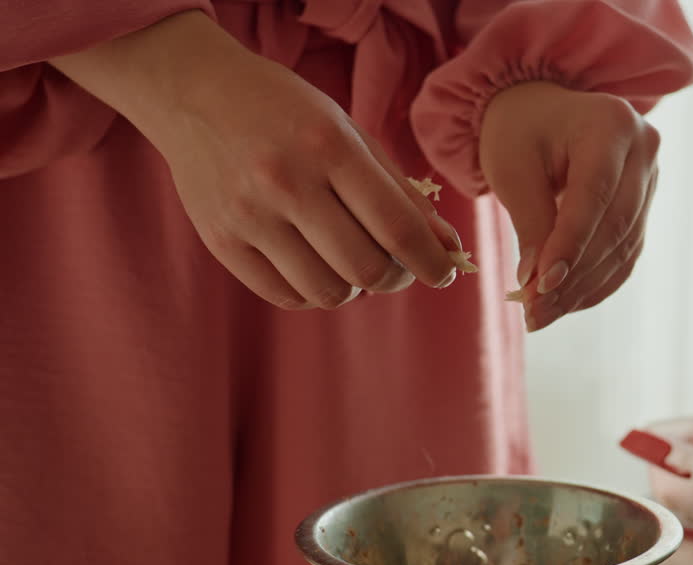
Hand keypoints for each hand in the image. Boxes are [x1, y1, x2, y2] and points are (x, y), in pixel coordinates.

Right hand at [51, 11, 461, 309]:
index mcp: (328, 147)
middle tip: (397, 267)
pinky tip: (317, 267)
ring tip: (351, 262)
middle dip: (395, 278)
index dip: (431, 260)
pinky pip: (285, 296)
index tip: (443, 271)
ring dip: (355, 288)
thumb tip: (447, 247)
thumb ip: (400, 191)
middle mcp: (286, 182)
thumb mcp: (350, 133)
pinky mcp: (220, 242)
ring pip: (328, 292)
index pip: (397, 227)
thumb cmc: (288, 112)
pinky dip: (314, 292)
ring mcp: (248, 216)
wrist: (194, 91)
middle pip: (365, 269)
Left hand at [479, 82, 659, 330]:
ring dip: (584, 287)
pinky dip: (597, 282)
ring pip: (624, 246)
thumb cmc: (518, 131)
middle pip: (615, 225)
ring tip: (543, 315)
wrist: (537, 108)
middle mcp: (643, 148)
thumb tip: (538, 285)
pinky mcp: (645, 203)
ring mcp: (651, 177)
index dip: (570, 245)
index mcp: (611, 123)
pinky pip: (627, 251)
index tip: (539, 287)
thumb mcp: (513, 169)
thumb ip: (531, 223)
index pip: (594, 196)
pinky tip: (567, 304)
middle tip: (534, 313)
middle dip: (574, 275)